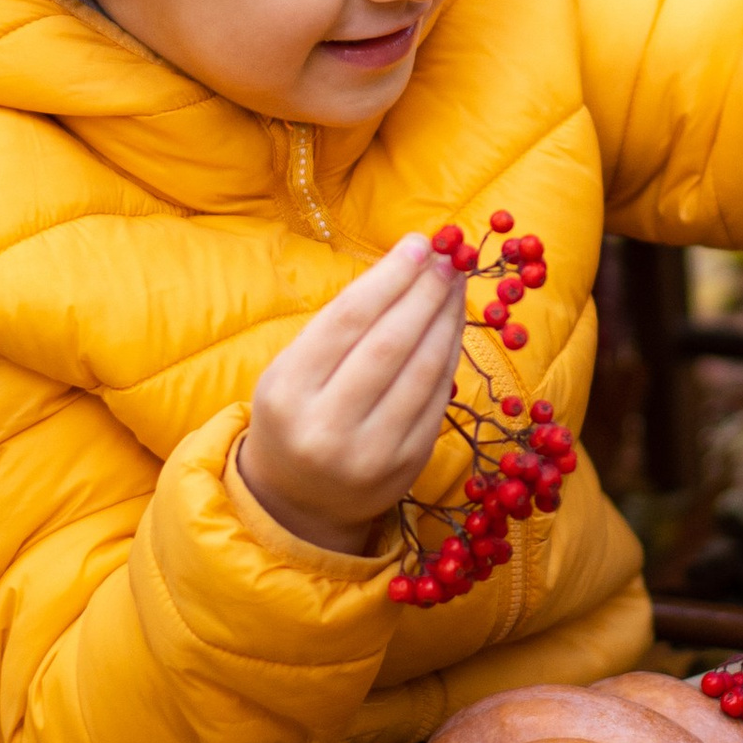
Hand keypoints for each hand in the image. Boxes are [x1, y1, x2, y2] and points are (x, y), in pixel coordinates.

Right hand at [237, 235, 470, 555]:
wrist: (296, 499)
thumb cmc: (296, 413)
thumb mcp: (292, 368)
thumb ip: (341, 325)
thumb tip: (407, 265)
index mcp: (287, 392)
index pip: (347, 320)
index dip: (389, 277)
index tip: (419, 243)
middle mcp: (326, 426)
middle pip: (389, 344)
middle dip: (424, 292)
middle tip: (448, 257)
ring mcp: (370, 452)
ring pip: (422, 371)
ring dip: (445, 319)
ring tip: (455, 283)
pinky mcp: (405, 466)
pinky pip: (437, 399)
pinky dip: (450, 356)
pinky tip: (453, 326)